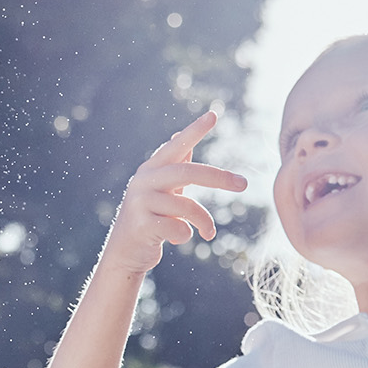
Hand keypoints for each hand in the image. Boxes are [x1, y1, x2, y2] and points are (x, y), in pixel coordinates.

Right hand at [98, 110, 247, 275]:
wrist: (124, 253)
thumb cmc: (148, 220)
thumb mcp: (159, 192)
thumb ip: (172, 169)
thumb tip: (185, 142)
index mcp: (150, 170)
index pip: (176, 146)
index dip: (194, 130)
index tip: (213, 114)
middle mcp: (143, 182)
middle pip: (188, 172)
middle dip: (220, 177)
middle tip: (243, 184)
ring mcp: (140, 203)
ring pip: (187, 206)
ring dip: (205, 222)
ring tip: (209, 233)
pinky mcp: (141, 226)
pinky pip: (178, 228)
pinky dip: (186, 235)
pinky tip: (179, 239)